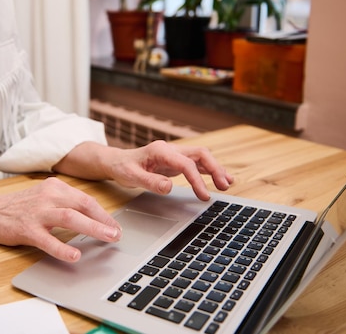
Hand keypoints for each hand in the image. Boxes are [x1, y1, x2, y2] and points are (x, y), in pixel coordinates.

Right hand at [0, 177, 120, 261]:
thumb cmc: (17, 207)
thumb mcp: (43, 198)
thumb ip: (64, 204)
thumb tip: (91, 219)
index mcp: (55, 187)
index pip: (85, 199)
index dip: (103, 214)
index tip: (115, 226)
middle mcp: (48, 196)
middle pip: (83, 205)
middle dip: (104, 220)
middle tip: (117, 234)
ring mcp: (37, 212)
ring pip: (71, 218)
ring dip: (93, 229)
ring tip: (107, 239)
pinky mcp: (26, 229)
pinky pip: (48, 240)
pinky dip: (63, 248)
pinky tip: (75, 256)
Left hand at [104, 140, 233, 200]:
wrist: (116, 162)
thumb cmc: (122, 168)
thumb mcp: (131, 177)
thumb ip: (150, 182)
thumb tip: (169, 187)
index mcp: (160, 151)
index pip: (186, 164)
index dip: (197, 180)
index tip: (204, 195)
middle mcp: (170, 149)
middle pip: (200, 154)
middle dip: (214, 168)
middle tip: (224, 186)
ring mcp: (174, 154)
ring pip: (201, 157)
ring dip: (215, 168)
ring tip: (228, 183)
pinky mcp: (176, 162)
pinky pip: (196, 163)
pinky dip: (208, 171)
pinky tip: (219, 179)